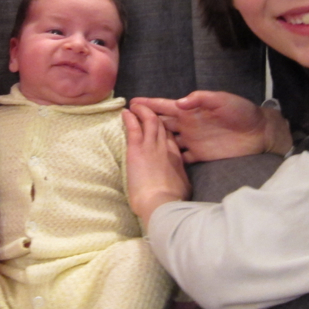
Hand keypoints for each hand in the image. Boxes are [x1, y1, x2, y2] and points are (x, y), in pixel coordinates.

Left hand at [123, 103, 190, 225]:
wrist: (162, 203)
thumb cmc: (171, 200)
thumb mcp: (182, 187)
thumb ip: (179, 178)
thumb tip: (178, 181)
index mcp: (176, 157)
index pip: (170, 137)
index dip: (165, 128)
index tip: (159, 123)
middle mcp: (165, 147)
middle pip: (161, 125)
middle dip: (154, 115)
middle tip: (147, 109)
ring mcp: (152, 146)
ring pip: (149, 121)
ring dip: (142, 111)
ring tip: (136, 105)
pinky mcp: (137, 148)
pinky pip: (134, 127)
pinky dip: (130, 118)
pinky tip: (126, 112)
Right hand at [129, 91, 291, 162]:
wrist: (258, 133)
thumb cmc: (241, 112)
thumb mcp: (222, 100)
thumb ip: (202, 99)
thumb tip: (180, 101)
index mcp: (190, 110)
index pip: (165, 106)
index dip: (149, 104)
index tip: (132, 102)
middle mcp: (188, 125)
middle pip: (161, 123)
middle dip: (144, 121)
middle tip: (126, 121)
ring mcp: (192, 141)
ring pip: (167, 140)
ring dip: (153, 141)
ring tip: (135, 142)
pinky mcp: (199, 155)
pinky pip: (180, 157)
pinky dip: (168, 158)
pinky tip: (157, 163)